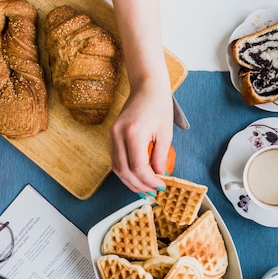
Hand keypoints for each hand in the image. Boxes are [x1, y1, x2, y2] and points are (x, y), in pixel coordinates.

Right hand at [110, 77, 172, 195]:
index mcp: (133, 133)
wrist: (146, 86)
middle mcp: (118, 134)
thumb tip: (158, 176)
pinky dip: (126, 171)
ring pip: (116, 168)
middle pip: (124, 171)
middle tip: (153, 192)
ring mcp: (112, 134)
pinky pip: (116, 159)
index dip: (149, 180)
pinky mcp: (112, 135)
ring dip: (130, 181)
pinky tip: (137, 177)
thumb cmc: (158, 104)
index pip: (138, 167)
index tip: (160, 186)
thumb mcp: (165, 133)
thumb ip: (160, 157)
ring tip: (145, 188)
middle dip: (138, 185)